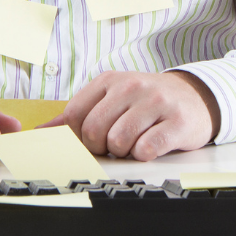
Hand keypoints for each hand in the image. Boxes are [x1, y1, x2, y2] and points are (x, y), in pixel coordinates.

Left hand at [40, 70, 220, 160]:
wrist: (195, 97)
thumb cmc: (146, 102)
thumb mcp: (111, 99)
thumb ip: (78, 114)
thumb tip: (40, 131)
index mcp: (109, 81)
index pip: (73, 116)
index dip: (79, 137)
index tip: (94, 140)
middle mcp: (131, 86)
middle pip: (93, 132)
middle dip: (101, 148)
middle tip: (117, 144)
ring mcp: (156, 102)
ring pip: (118, 142)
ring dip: (124, 152)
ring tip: (135, 142)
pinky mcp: (177, 122)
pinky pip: (146, 149)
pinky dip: (144, 155)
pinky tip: (151, 146)